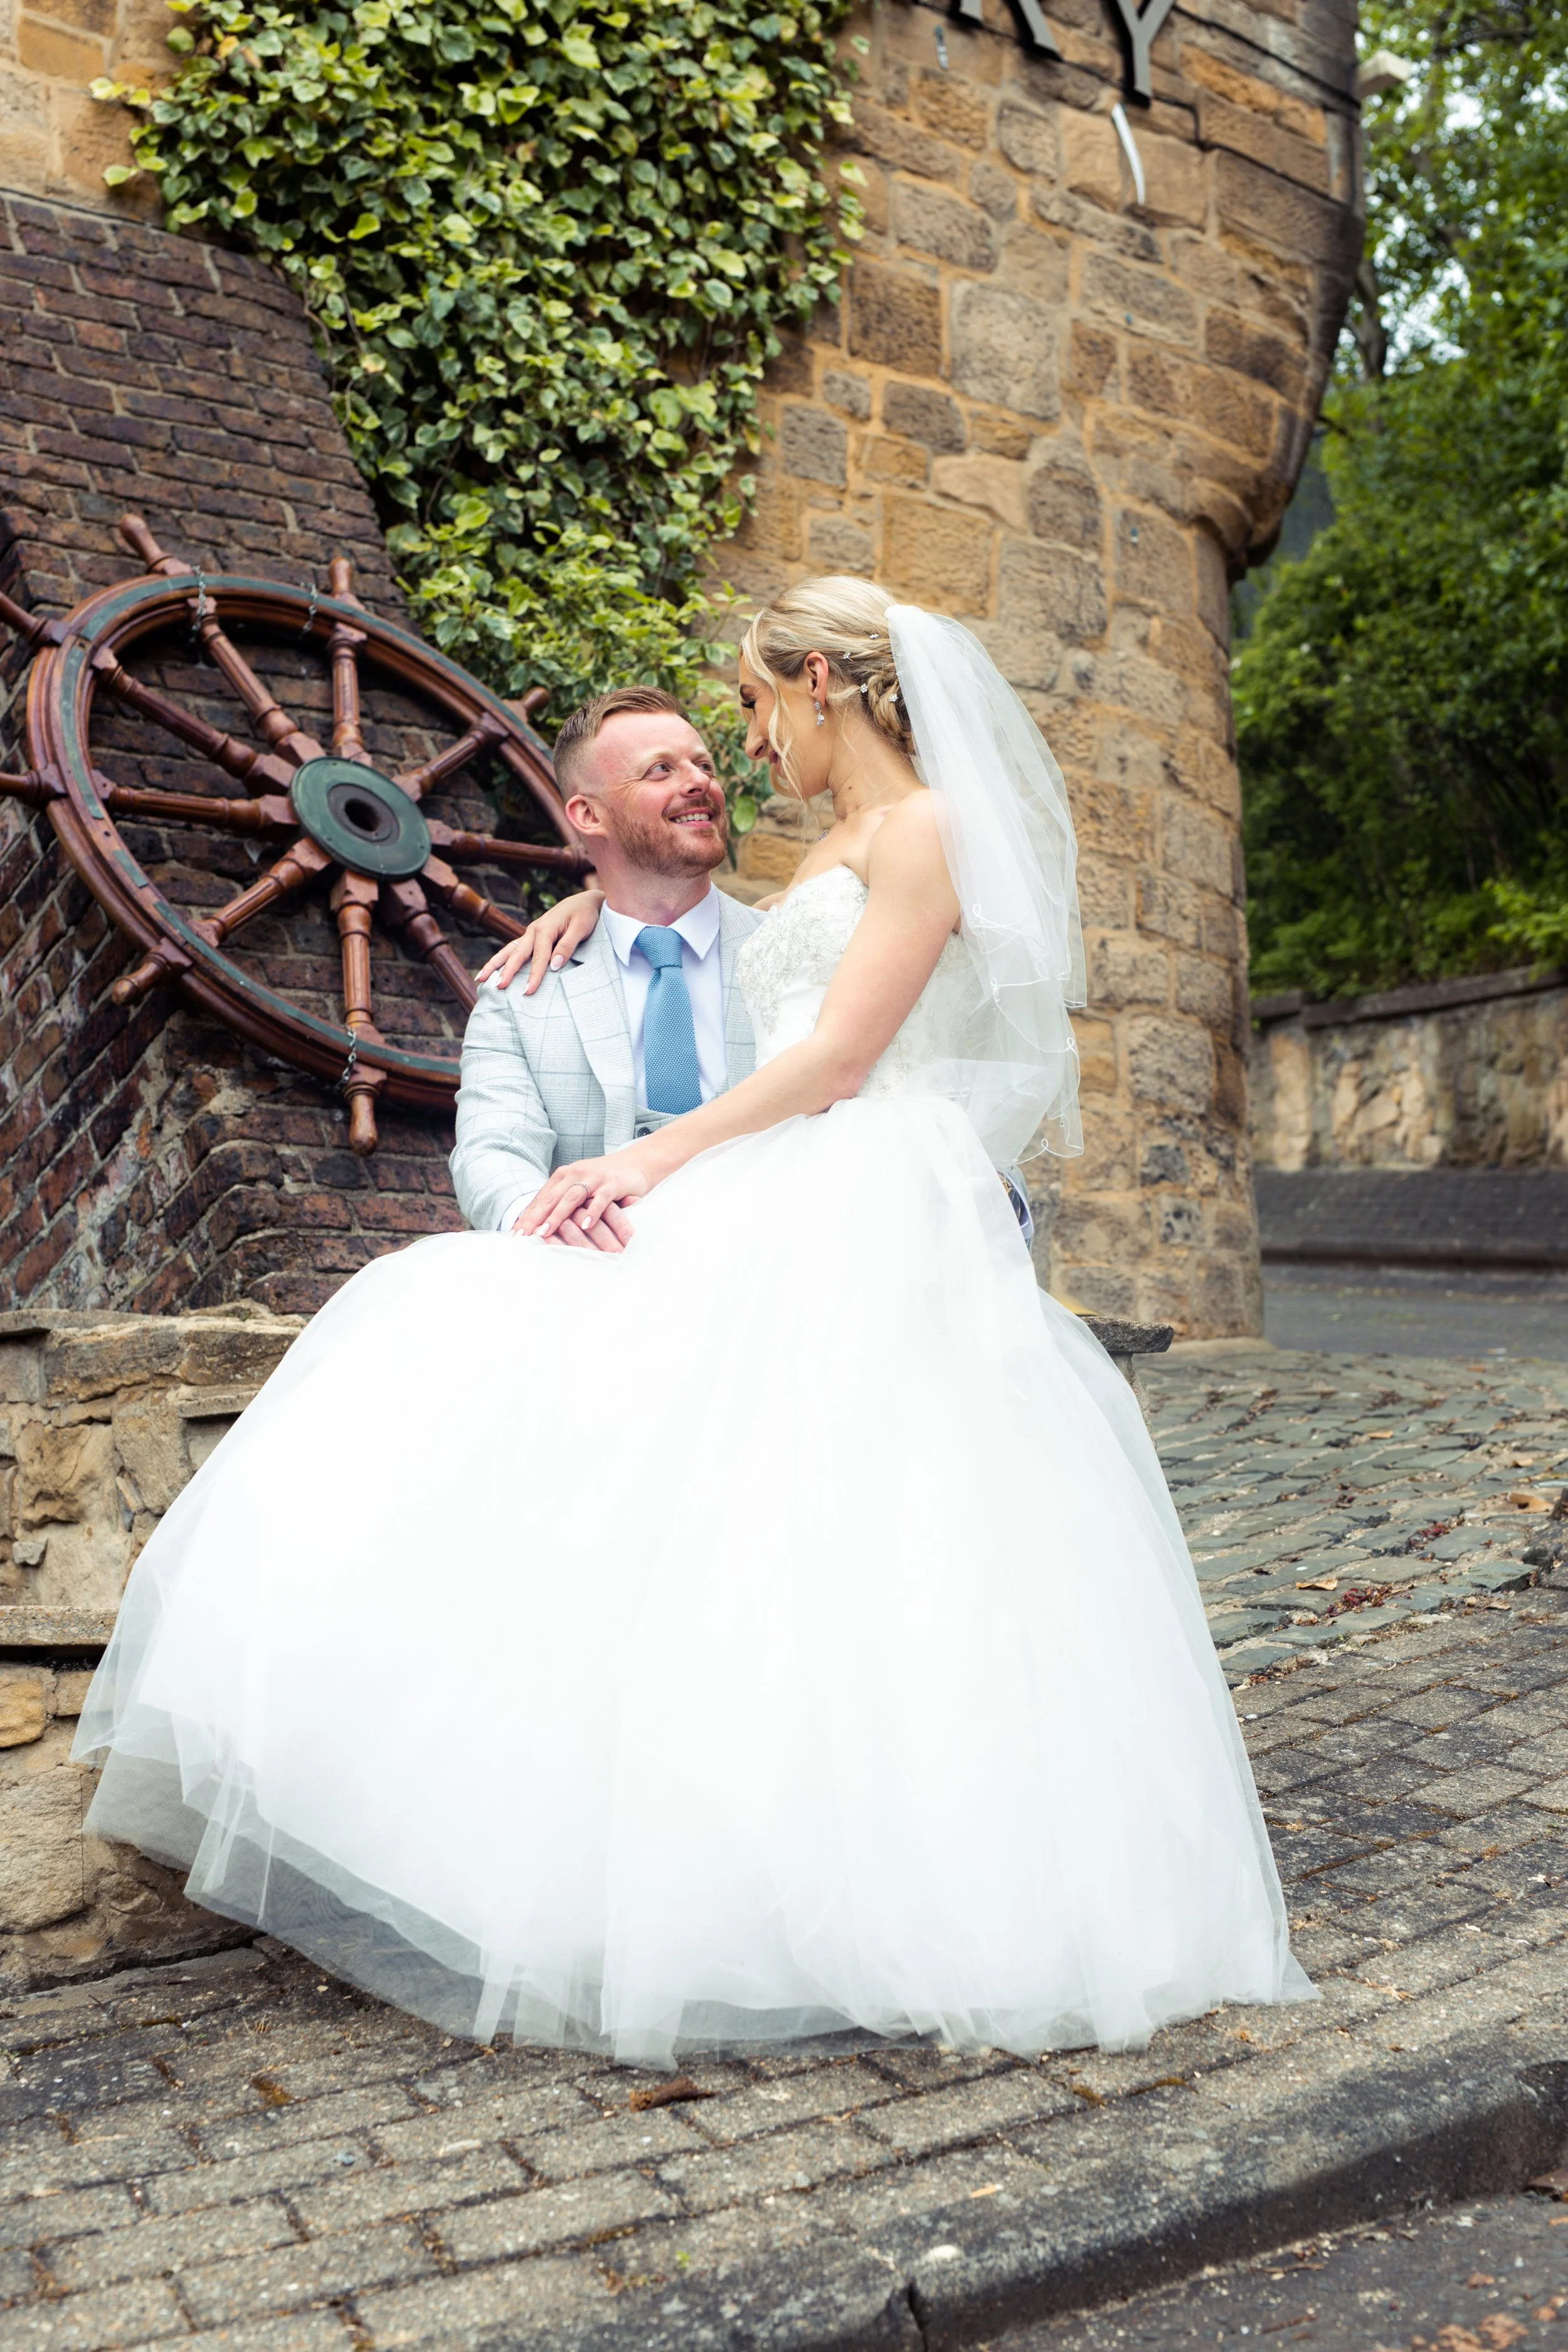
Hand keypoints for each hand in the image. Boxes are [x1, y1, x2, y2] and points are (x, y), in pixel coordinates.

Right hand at [477, 888, 604, 993]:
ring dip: (494, 964)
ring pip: (509, 950)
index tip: (528, 991)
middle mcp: (533, 931)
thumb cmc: (585, 914)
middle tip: (498, 987)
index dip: (534, 975)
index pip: (539, 957)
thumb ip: (567, 946)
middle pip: (517, 954)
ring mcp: (530, 933)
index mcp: (545, 929)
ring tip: (480, 978)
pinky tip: (493, 969)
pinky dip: (501, 959)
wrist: (584, 901)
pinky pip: (513, 949)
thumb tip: (554, 966)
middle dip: (507, 972)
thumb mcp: (581, 928)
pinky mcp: (531, 937)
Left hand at [519, 1150, 653, 1249]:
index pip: (541, 1198)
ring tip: (545, 1231)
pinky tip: (584, 1226)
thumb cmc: (604, 1181)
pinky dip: (592, 1212)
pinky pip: (600, 1199)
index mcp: (563, 1176)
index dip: (527, 1216)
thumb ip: (562, 1201)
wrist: (636, 1163)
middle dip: (535, 1218)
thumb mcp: (580, 1188)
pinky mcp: (612, 1183)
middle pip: (551, 1198)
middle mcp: (575, 1174)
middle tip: (523, 1236)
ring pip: (571, 1198)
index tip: (515, 1234)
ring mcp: (594, 1178)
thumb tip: (539, 1224)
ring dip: (557, 1216)